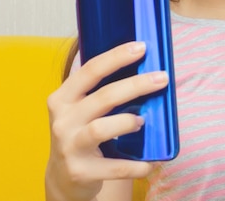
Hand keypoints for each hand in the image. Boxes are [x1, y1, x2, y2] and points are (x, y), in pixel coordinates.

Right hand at [45, 42, 168, 200]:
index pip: (90, 71)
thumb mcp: (81, 109)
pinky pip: (115, 166)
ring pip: (102, 129)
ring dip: (128, 122)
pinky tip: (152, 162)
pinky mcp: (80, 172)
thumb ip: (102, 91)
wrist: (64, 178)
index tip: (142, 47)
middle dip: (136, 85)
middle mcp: (62, 120)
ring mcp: (70, 147)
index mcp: (62, 98)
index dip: (116, 57)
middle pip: (103, 97)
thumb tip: (144, 68)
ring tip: (144, 122)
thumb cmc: (81, 133)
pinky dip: (136, 164)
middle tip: (162, 78)